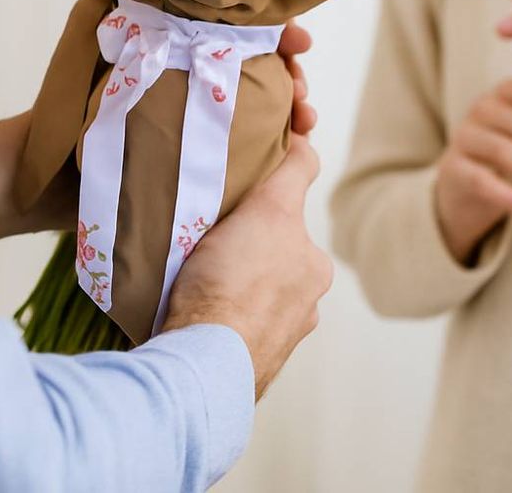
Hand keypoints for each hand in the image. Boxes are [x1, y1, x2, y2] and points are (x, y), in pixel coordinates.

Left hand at [0, 19, 315, 242]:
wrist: (35, 179)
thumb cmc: (57, 111)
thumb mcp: (86, 45)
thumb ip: (110, 8)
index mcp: (173, 51)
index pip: (237, 31)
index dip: (275, 31)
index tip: (297, 41)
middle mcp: (188, 83)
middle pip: (260, 70)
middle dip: (292, 74)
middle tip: (303, 90)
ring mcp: (193, 124)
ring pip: (261, 110)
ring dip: (293, 110)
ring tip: (306, 123)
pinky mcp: (192, 162)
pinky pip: (247, 150)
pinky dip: (276, 147)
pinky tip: (294, 149)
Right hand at [162, 134, 332, 397]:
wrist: (201, 363)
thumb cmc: (235, 281)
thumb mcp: (271, 207)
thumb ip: (293, 172)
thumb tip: (307, 142)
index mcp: (314, 268)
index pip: (288, 219)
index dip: (259, 206)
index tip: (232, 210)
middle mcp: (305, 306)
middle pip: (268, 258)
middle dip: (243, 250)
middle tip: (207, 243)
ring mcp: (275, 341)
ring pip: (249, 296)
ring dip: (231, 287)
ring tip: (197, 280)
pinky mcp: (247, 368)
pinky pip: (233, 331)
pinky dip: (221, 320)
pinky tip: (197, 312)